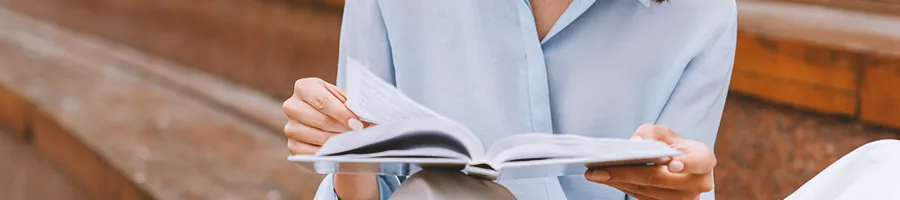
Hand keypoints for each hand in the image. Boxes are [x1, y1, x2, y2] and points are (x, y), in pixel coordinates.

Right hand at [282, 77, 375, 199]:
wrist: (325, 115)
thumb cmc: (335, 103)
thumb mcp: (342, 97)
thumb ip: (350, 104)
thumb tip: (363, 117)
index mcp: (304, 87)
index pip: (323, 101)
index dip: (342, 113)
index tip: (357, 123)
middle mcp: (292, 105)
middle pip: (320, 120)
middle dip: (342, 129)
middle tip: (358, 134)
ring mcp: (290, 127)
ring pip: (317, 137)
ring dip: (337, 142)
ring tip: (352, 141)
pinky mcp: (292, 145)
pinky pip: (310, 153)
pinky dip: (326, 153)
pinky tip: (338, 150)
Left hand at [585, 124, 715, 199]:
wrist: (677, 165)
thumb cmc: (671, 145)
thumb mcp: (663, 132)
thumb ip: (650, 133)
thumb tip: (635, 143)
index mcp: (704, 160)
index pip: (698, 162)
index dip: (686, 164)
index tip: (671, 164)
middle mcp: (698, 183)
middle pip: (660, 179)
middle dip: (627, 173)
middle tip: (600, 169)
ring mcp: (684, 199)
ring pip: (647, 191)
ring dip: (619, 182)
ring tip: (596, 174)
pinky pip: (642, 198)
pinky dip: (622, 187)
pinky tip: (606, 179)